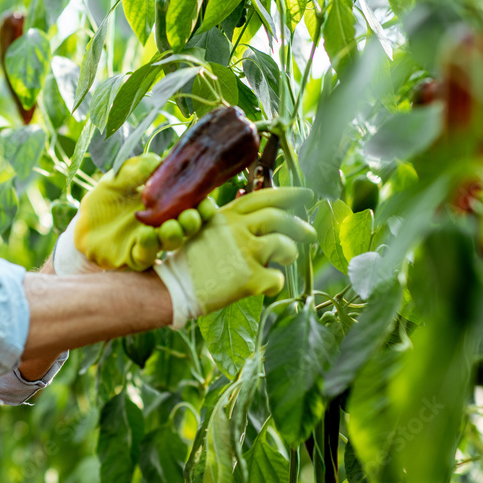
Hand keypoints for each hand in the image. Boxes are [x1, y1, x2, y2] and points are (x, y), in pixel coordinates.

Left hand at [54, 154, 208, 273]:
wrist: (83, 221)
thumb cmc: (106, 197)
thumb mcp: (120, 176)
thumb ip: (138, 169)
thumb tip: (156, 161)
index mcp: (168, 203)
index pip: (192, 205)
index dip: (203, 206)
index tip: (205, 202)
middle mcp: (165, 224)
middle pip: (187, 227)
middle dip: (191, 222)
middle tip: (190, 216)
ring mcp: (152, 243)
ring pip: (170, 243)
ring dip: (174, 235)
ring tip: (170, 227)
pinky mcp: (134, 258)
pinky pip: (146, 256)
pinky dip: (148, 246)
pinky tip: (146, 234)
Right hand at [154, 187, 316, 327]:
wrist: (173, 288)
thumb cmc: (188, 261)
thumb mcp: (206, 229)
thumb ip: (232, 221)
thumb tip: (259, 216)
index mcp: (228, 215)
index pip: (265, 197)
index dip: (288, 194)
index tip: (306, 194)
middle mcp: (239, 229)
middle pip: (280, 219)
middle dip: (300, 226)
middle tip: (310, 233)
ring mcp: (246, 253)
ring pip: (284, 245)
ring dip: (290, 252)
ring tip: (287, 258)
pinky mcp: (250, 278)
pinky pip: (277, 278)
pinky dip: (275, 282)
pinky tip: (266, 285)